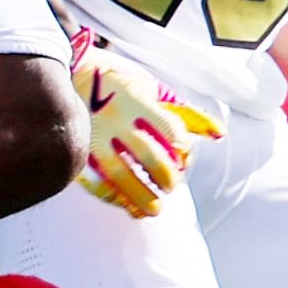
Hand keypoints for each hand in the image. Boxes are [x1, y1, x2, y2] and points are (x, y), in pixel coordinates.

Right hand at [73, 27, 220, 219]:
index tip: (181, 155)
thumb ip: (185, 113)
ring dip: (142, 197)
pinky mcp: (77, 152)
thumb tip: (220, 134)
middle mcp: (115, 118)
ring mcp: (93, 136)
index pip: (170, 130)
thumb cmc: (119, 87)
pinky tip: (126, 205)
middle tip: (171, 187)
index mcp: (137, 99)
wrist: (68, 77)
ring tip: (155, 210)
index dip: (182, 149)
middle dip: (166, 178)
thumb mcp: (151, 91)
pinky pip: (94, 182)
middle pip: (149, 155)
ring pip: (121, 175)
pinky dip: (113, 199)